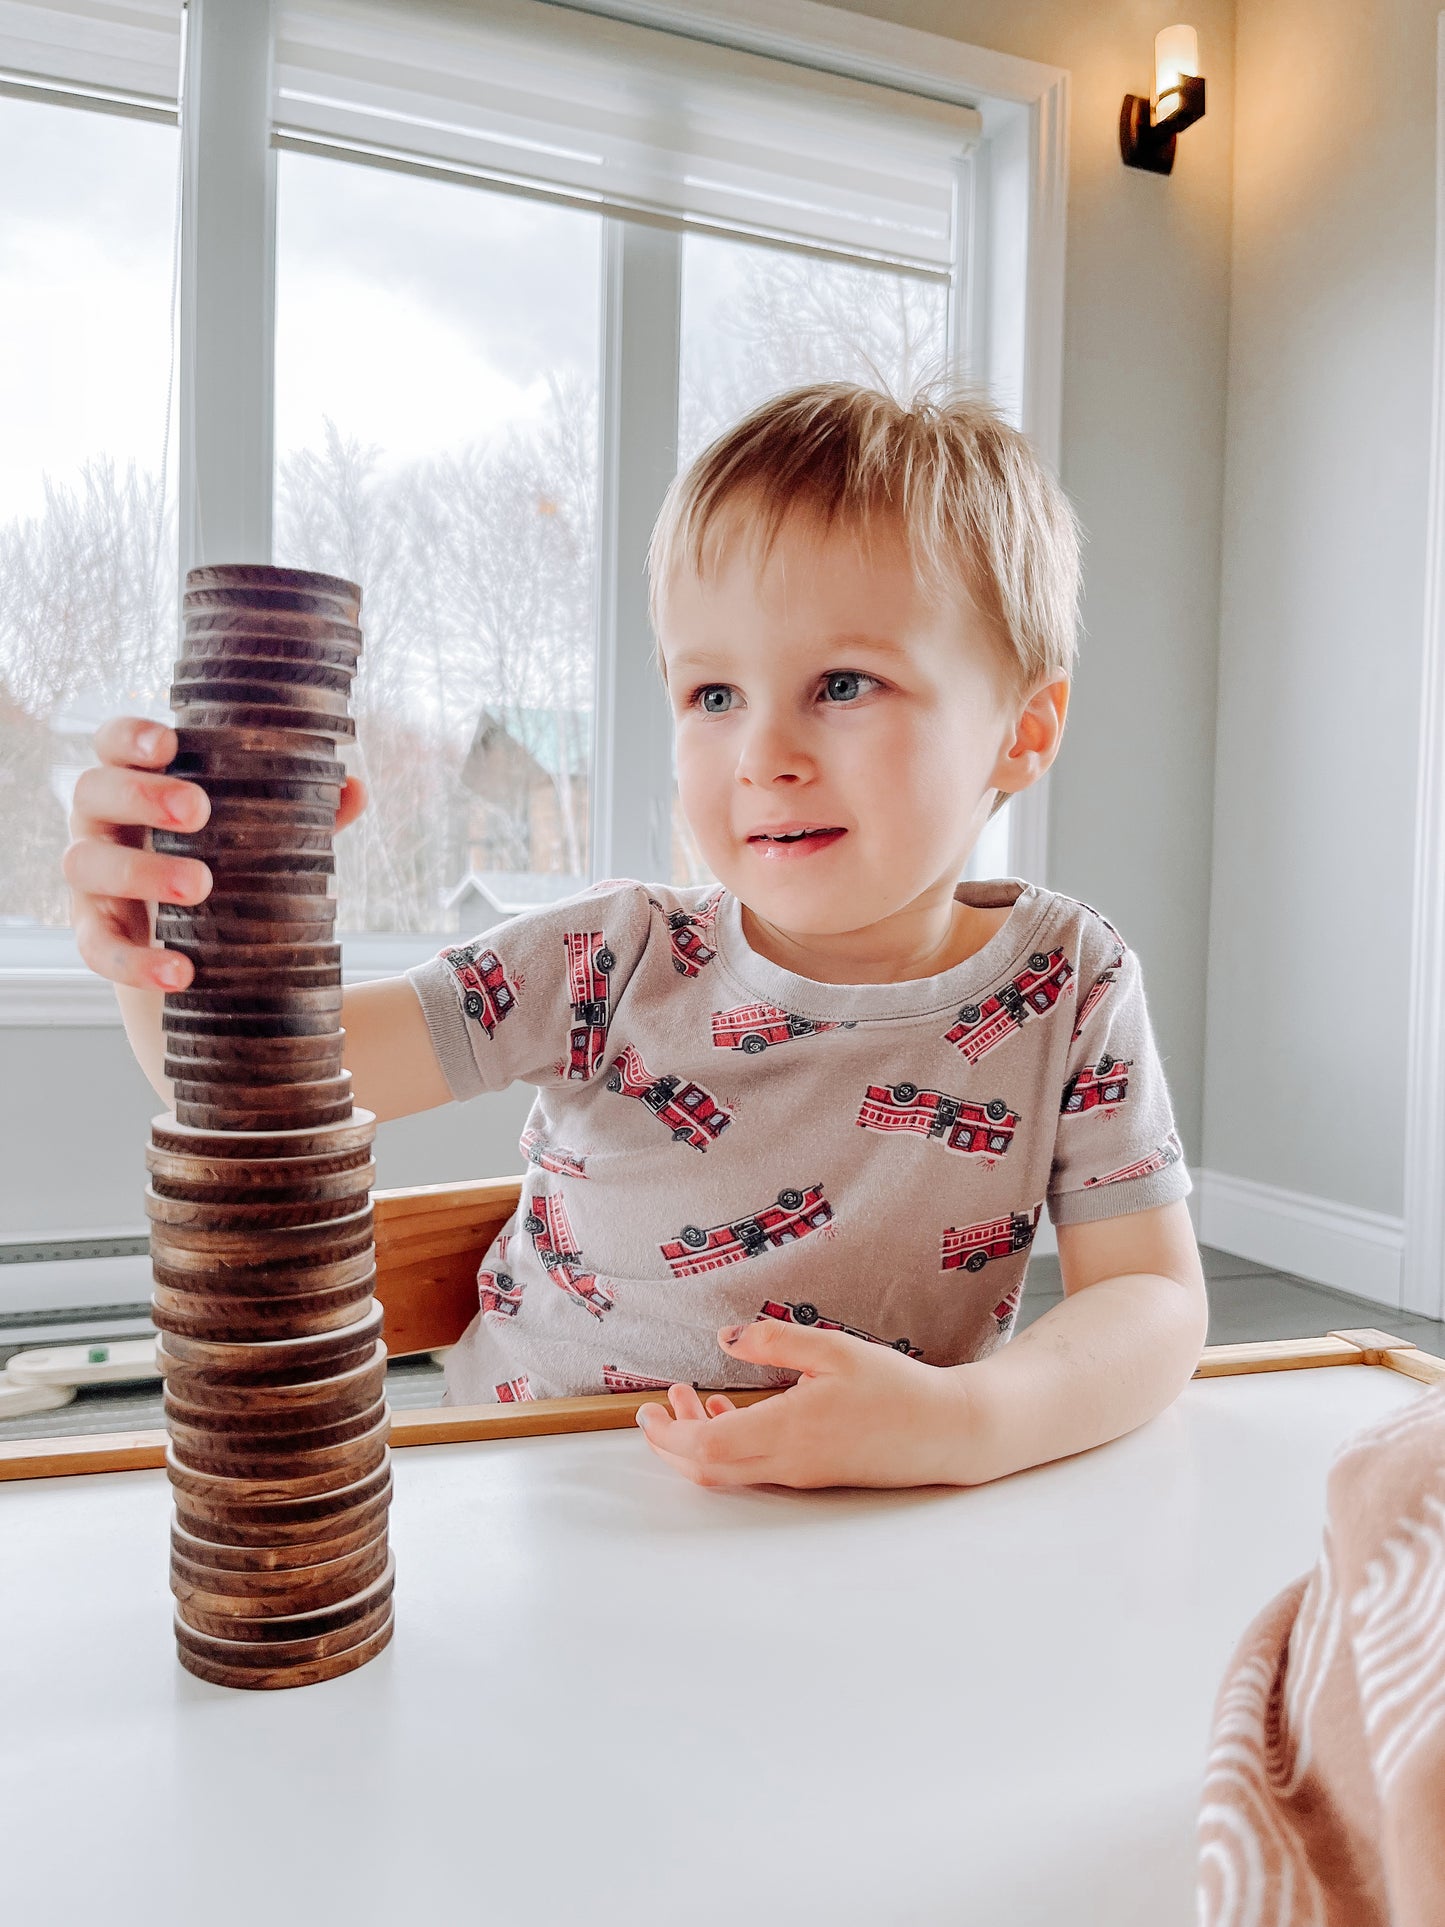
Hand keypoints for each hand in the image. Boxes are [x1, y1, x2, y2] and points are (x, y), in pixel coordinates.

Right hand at [64, 715, 367, 991]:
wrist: (191, 940)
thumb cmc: (221, 859)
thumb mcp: (255, 832)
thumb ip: (299, 811)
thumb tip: (355, 789)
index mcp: (134, 781)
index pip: (113, 743)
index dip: (132, 737)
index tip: (169, 743)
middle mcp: (99, 821)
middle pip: (94, 792)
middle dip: (143, 796)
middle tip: (197, 811)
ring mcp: (89, 878)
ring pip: (85, 864)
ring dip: (141, 871)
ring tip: (199, 886)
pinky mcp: (92, 932)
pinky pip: (96, 948)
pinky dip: (134, 961)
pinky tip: (179, 971)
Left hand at [634, 1319, 976, 1489]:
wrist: (946, 1431)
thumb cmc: (895, 1388)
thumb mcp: (834, 1349)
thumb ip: (775, 1340)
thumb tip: (725, 1337)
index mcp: (788, 1430)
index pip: (706, 1447)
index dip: (668, 1434)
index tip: (647, 1409)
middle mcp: (788, 1462)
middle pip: (708, 1469)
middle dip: (671, 1441)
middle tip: (656, 1406)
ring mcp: (801, 1474)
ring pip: (730, 1471)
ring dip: (700, 1440)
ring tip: (690, 1399)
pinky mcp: (814, 1474)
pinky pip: (755, 1469)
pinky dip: (730, 1446)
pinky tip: (734, 1413)